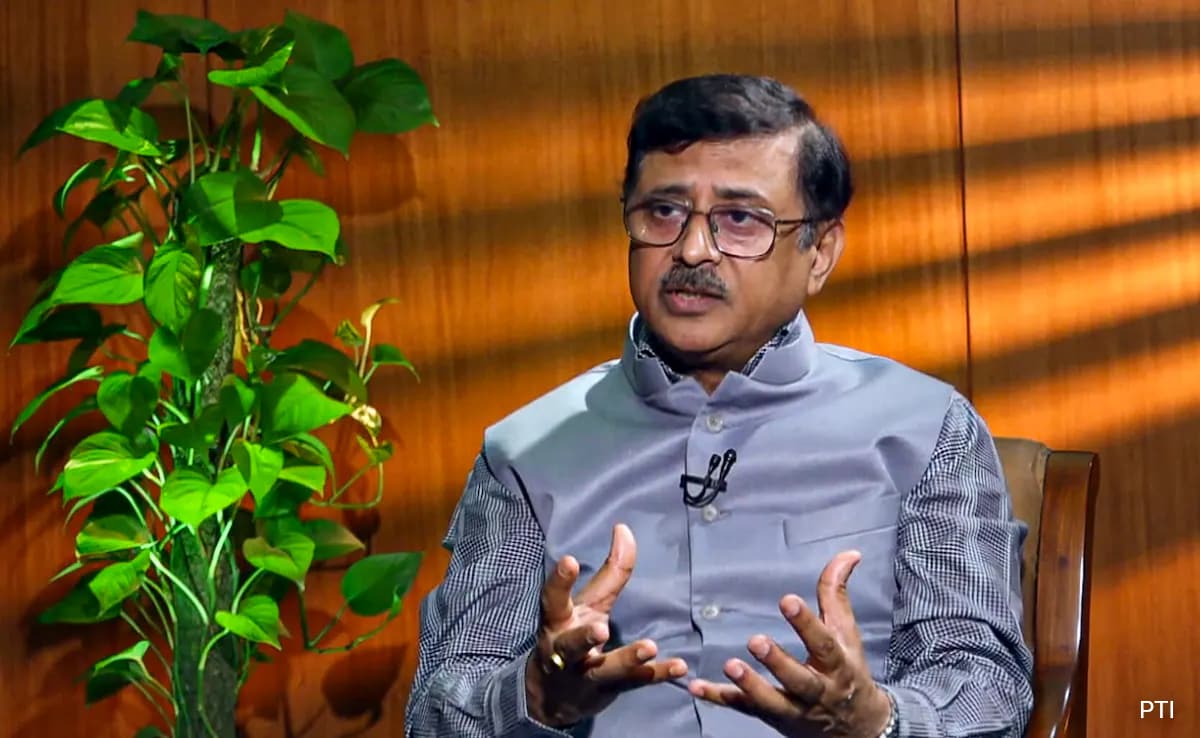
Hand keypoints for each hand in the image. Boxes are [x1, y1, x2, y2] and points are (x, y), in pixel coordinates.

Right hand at [525, 523, 688, 726]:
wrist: (551, 697)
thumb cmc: (571, 635)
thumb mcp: (587, 604)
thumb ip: (609, 572)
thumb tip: (624, 529)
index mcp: (558, 622)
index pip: (553, 600)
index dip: (559, 581)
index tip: (569, 560)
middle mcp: (566, 651)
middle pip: (572, 645)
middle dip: (584, 638)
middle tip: (600, 628)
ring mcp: (585, 675)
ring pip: (605, 669)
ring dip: (627, 659)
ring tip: (649, 647)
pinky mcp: (607, 691)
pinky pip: (634, 683)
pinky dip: (656, 675)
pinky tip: (679, 666)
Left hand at [688, 551, 892, 737]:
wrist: (856, 727)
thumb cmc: (846, 669)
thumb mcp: (846, 632)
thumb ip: (836, 592)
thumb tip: (849, 553)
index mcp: (836, 664)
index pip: (823, 643)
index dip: (807, 623)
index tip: (787, 600)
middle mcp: (816, 690)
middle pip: (798, 679)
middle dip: (777, 662)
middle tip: (755, 640)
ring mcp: (793, 708)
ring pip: (771, 701)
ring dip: (749, 686)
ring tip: (730, 665)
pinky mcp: (771, 717)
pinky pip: (743, 709)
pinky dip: (719, 698)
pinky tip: (696, 686)